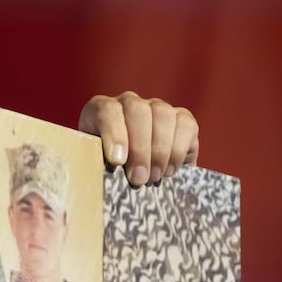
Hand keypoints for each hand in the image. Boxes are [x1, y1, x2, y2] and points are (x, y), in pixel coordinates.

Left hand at [78, 92, 199, 186]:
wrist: (128, 175)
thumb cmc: (107, 172)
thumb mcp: (95, 167)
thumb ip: (96, 165)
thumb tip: (105, 173)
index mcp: (101, 110)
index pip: (107, 110)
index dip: (114, 135)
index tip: (118, 162)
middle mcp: (129, 103)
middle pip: (138, 111)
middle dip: (140, 149)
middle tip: (139, 178)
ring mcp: (157, 107)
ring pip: (163, 115)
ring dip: (160, 151)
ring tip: (154, 177)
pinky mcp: (181, 118)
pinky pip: (185, 125)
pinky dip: (179, 150)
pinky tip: (169, 170)